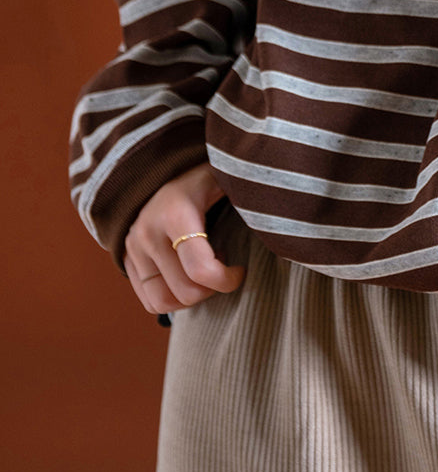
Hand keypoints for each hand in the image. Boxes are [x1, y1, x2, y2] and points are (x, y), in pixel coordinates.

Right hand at [123, 163, 244, 314]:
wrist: (162, 169)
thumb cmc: (205, 176)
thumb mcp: (225, 178)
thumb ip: (245, 193)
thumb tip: (276, 207)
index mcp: (176, 213)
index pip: (200, 269)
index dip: (227, 280)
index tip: (240, 269)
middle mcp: (148, 232)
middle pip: (185, 291)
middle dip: (212, 288)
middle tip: (223, 266)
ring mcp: (133, 248)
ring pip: (164, 302)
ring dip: (192, 297)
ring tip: (204, 270)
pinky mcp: (126, 259)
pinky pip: (150, 301)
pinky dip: (173, 298)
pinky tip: (187, 274)